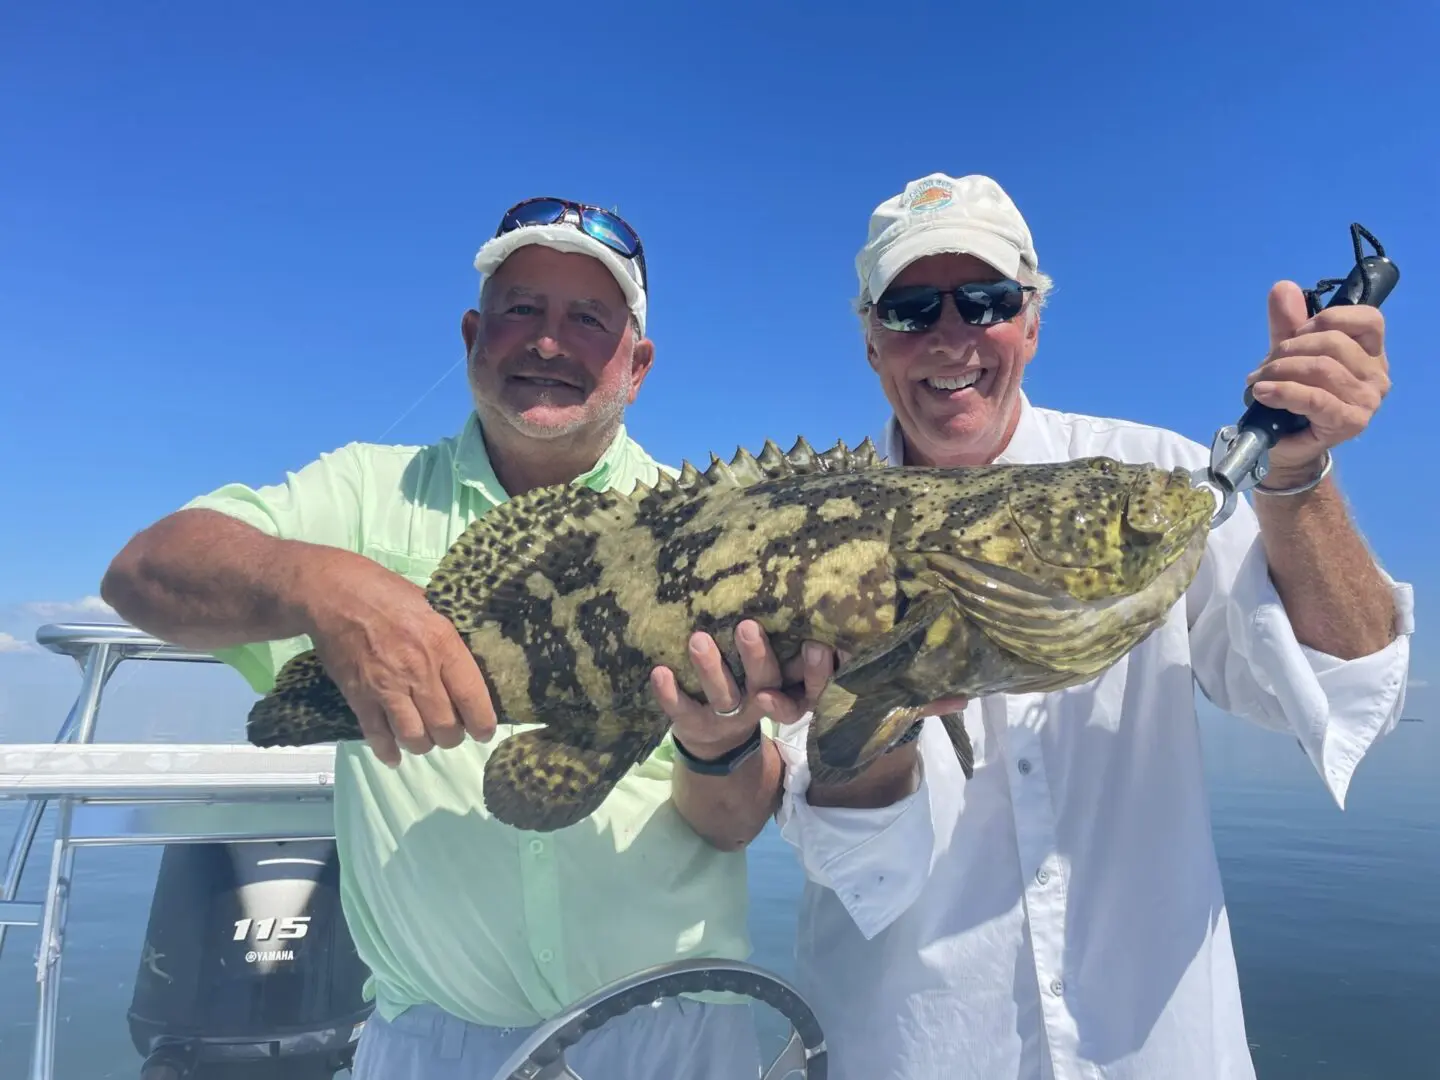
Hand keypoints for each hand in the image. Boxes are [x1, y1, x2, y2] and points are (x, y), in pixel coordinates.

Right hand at [297, 551, 496, 766]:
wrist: (334, 594)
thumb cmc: (388, 594)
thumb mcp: (433, 606)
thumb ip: (449, 640)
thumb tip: (472, 667)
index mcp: (443, 644)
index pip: (472, 697)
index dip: (483, 724)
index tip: (484, 732)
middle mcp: (418, 671)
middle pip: (445, 726)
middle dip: (452, 737)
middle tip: (451, 733)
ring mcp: (387, 687)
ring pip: (414, 737)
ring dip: (424, 745)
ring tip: (425, 738)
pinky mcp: (359, 696)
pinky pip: (377, 735)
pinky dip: (388, 751)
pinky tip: (395, 755)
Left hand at [651, 621, 967, 760]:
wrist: (732, 762)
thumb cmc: (801, 705)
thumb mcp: (856, 710)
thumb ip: (909, 702)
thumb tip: (969, 697)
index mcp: (805, 707)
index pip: (817, 693)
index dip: (818, 673)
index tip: (820, 645)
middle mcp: (768, 711)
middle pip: (768, 690)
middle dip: (760, 660)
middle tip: (750, 627)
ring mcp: (730, 720)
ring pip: (722, 695)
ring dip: (711, 669)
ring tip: (698, 637)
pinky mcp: (694, 724)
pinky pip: (678, 712)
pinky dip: (666, 694)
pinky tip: (654, 672)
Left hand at [1246, 280, 1389, 481]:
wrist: (1285, 446)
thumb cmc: (1292, 397)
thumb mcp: (1288, 354)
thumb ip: (1287, 324)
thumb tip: (1283, 287)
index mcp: (1371, 351)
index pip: (1368, 319)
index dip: (1326, 320)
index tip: (1295, 334)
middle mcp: (1377, 374)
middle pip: (1334, 344)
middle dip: (1289, 350)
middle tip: (1263, 368)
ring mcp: (1368, 400)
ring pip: (1322, 369)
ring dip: (1279, 372)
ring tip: (1257, 382)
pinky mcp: (1351, 422)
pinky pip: (1315, 398)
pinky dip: (1283, 392)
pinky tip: (1261, 392)